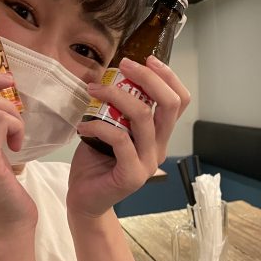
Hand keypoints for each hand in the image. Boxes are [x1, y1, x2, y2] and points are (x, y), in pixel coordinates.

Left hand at [68, 56, 190, 218]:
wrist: (86, 201)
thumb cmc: (95, 165)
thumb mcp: (110, 130)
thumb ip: (118, 111)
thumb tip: (111, 78)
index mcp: (158, 136)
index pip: (178, 102)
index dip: (167, 77)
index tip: (145, 60)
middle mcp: (158, 148)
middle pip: (169, 105)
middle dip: (147, 78)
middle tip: (123, 65)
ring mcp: (147, 163)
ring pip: (142, 117)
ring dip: (116, 96)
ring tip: (93, 90)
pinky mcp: (131, 175)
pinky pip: (120, 139)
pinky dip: (99, 126)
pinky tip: (83, 125)